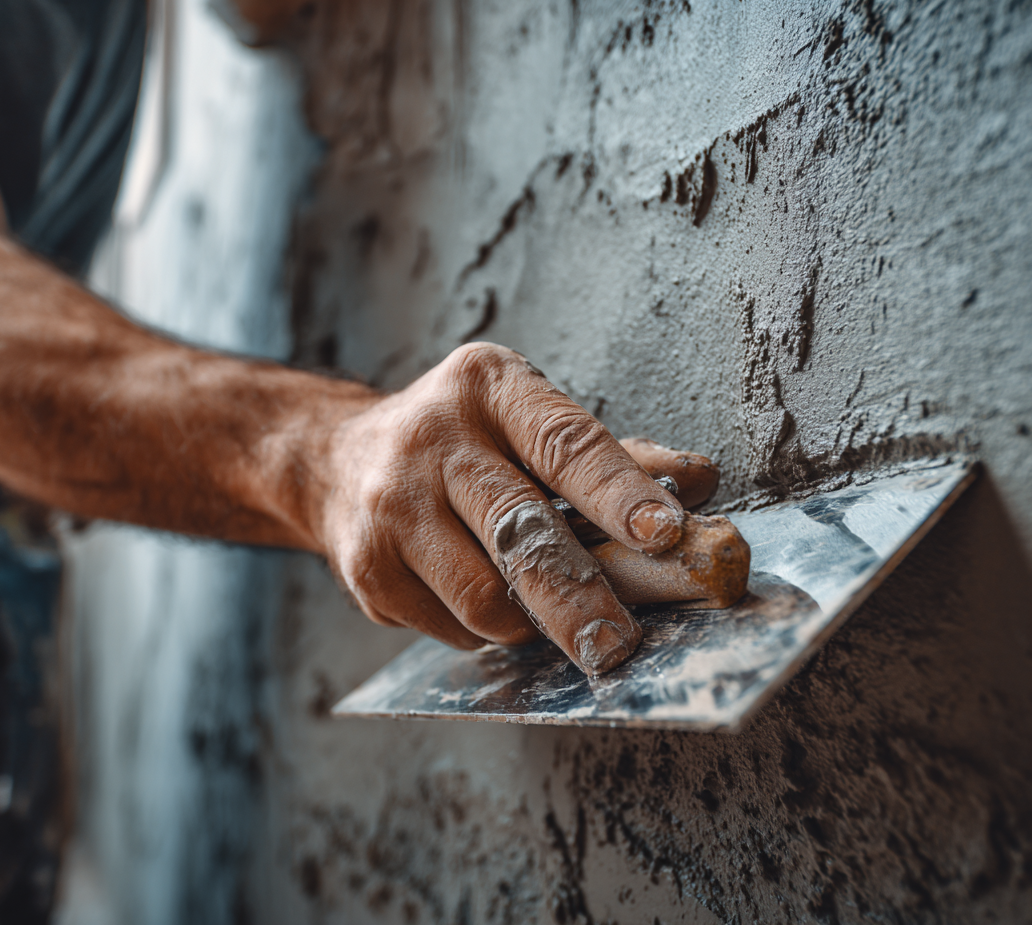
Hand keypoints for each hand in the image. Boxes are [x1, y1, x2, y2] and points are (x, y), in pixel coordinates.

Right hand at [310, 342, 719, 675]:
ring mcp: (393, 507)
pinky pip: (450, 627)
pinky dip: (482, 631)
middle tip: (619, 644)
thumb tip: (698, 482)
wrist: (333, 460)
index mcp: (489, 388)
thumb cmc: (459, 441)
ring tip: (542, 614)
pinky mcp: (367, 569)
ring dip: (528, 623)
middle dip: (578, 597)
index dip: (619, 493)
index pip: (565, 444)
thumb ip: (612, 455)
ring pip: (482, 597)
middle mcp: (434, 439)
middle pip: (520, 531)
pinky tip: (476, 600)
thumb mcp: (527, 420)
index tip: (668, 535)